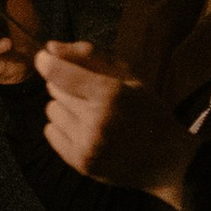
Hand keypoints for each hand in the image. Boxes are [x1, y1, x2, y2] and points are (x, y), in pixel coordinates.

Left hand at [36, 42, 193, 202]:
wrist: (166, 160)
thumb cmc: (147, 111)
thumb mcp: (127, 78)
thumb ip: (88, 58)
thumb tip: (49, 48)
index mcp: (112, 94)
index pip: (58, 72)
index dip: (46, 62)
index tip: (44, 58)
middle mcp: (97, 120)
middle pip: (53, 88)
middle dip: (66, 86)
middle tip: (90, 94)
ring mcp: (88, 144)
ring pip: (50, 110)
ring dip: (65, 108)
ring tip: (90, 115)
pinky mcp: (80, 162)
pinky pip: (49, 132)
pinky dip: (62, 129)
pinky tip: (85, 131)